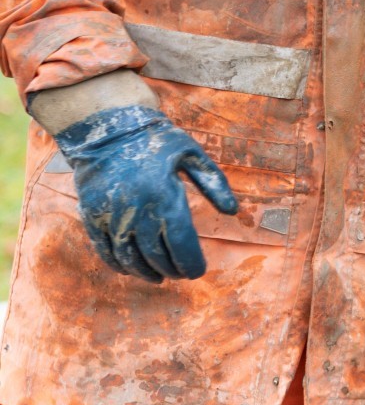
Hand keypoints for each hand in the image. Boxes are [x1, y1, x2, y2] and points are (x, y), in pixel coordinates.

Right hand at [53, 103, 237, 281]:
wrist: (108, 127)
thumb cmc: (157, 141)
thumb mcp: (192, 155)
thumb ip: (214, 183)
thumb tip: (233, 211)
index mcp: (165, 196)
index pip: (181, 244)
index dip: (191, 264)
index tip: (197, 271)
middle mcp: (137, 209)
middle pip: (156, 255)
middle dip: (171, 270)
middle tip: (180, 274)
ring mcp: (112, 214)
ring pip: (129, 257)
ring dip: (145, 273)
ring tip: (158, 277)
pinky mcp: (92, 214)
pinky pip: (104, 248)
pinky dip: (117, 264)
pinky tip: (130, 269)